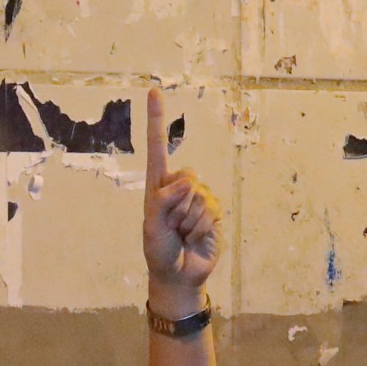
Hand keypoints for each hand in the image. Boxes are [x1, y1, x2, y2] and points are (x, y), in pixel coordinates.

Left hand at [140, 88, 220, 304]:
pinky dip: (201, 227)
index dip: (157, 120)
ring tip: (182, 234)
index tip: (154, 90)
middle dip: (177, 204)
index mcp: (157, 184)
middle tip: (171, 226)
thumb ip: (164, 200)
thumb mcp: (151, 227)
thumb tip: (189, 179)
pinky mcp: (215, 213)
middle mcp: (179, 186)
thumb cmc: (159, 250)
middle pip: (186, 176)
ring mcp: (198, 198)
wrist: (178, 275)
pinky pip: (211, 211)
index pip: (158, 147)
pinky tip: (195, 237)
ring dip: (188, 220)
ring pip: (199, 196)